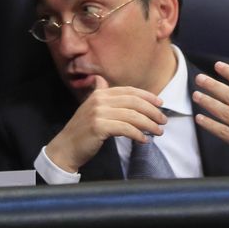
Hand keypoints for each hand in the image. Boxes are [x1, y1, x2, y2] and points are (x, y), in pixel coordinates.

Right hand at [46, 76, 166, 172]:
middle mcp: (99, 100)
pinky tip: (144, 140)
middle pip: (133, 102)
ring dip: (149, 124)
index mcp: (99, 94)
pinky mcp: (99, 127)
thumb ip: (98, 94)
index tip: (160, 104)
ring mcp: (98, 113)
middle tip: (163, 120)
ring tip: (158, 132)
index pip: (128, 91)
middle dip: (152, 111)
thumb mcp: (89, 108)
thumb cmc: (82, 130)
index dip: (147, 96)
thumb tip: (101, 80)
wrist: (65, 147)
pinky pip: (125, 129)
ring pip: (132, 116)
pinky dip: (138, 134)